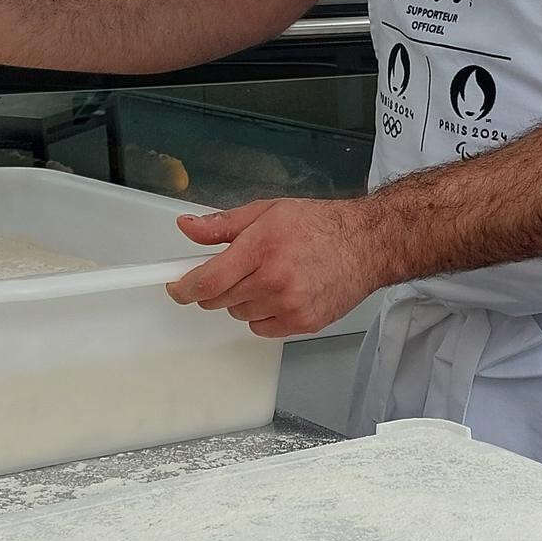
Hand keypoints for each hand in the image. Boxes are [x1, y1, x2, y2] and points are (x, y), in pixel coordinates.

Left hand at [165, 198, 394, 338]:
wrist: (367, 244)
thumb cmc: (319, 225)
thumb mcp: (267, 212)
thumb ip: (222, 225)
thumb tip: (186, 227)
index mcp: (261, 247)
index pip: (207, 280)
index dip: (183, 288)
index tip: (174, 287)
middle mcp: (274, 279)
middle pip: (219, 300)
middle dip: (216, 287)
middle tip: (234, 270)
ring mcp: (289, 305)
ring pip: (239, 314)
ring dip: (242, 300)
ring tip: (268, 277)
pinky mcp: (302, 324)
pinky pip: (261, 328)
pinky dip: (262, 315)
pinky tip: (282, 293)